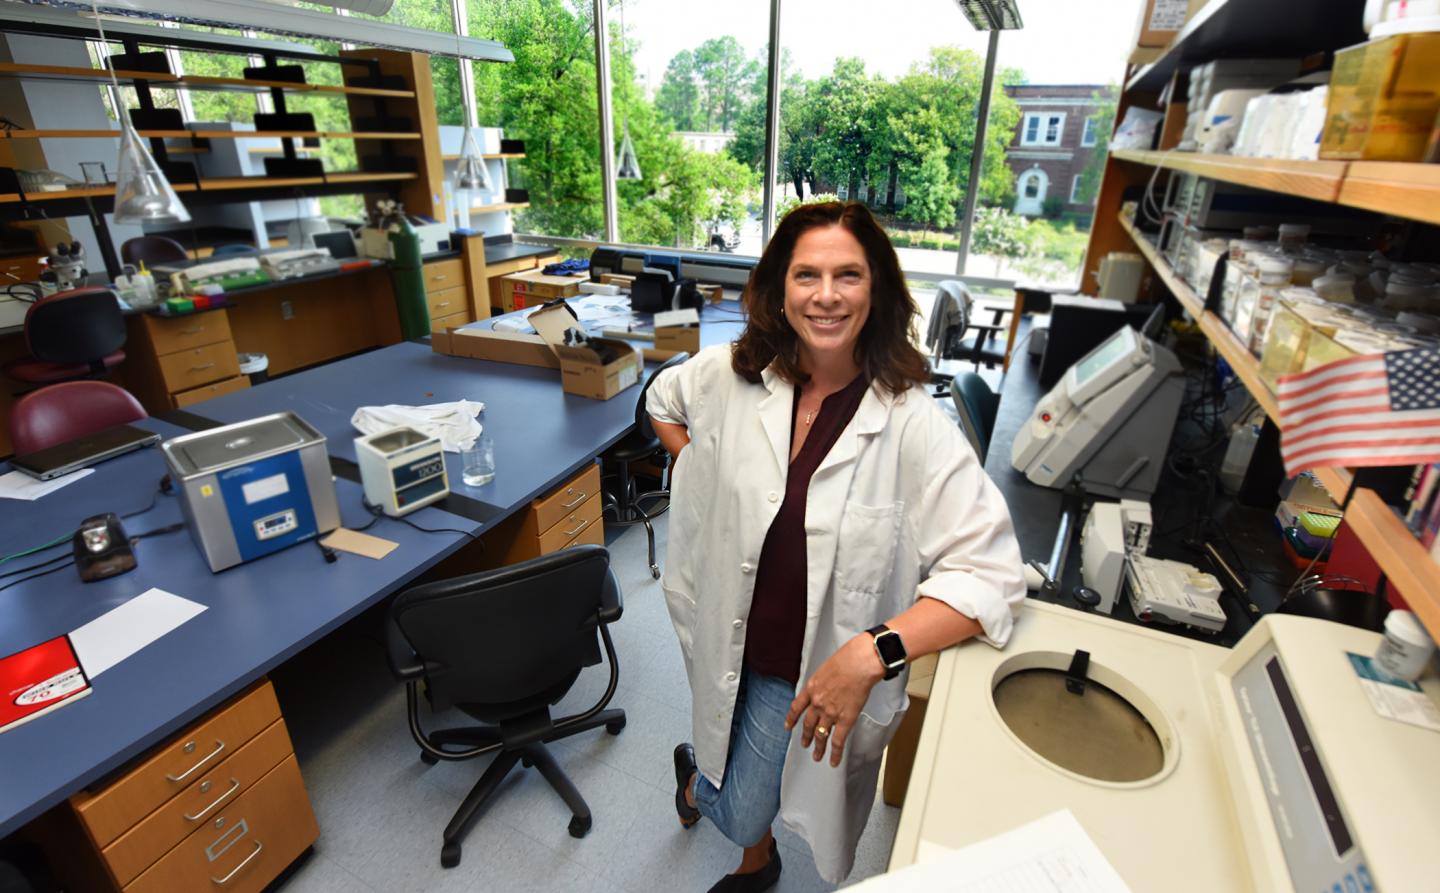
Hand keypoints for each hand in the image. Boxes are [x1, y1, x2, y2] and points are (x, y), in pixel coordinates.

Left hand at [785, 634, 884, 766]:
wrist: (859, 663)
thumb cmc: (847, 659)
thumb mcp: (825, 668)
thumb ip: (822, 681)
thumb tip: (825, 686)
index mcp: (811, 688)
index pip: (796, 707)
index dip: (791, 719)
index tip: (788, 726)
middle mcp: (817, 703)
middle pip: (808, 724)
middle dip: (806, 736)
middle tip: (804, 744)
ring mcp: (830, 713)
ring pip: (821, 735)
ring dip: (818, 747)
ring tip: (816, 755)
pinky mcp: (845, 720)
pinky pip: (838, 741)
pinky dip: (835, 753)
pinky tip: (833, 761)